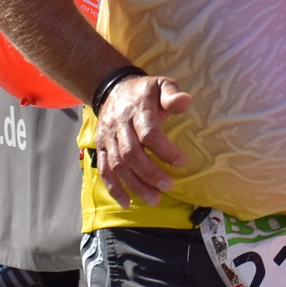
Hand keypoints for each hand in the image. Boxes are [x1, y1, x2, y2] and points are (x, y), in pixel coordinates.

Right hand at [93, 74, 192, 207]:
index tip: (181, 162)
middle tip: (168, 186)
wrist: (113, 89)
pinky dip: (113, 188)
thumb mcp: (161, 84)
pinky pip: (104, 170)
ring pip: (118, 165)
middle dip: (150, 173)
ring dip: (135, 185)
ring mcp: (108, 137)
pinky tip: (126, 202)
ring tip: (154, 199)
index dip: (164, 150)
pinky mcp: (100, 147)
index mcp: (137, 109)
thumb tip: (185, 102)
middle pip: (131, 154)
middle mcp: (119, 125)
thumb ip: (172, 94)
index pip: (149, 134)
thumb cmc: (145, 92)